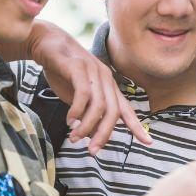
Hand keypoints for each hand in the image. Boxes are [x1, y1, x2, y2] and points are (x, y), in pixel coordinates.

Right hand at [26, 21, 150, 153]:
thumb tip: (93, 137)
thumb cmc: (63, 72)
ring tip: (75, 137)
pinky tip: (69, 120)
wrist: (47, 44)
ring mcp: (94, 71)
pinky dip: (77, 110)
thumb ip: (87, 115)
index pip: (126, 110)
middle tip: (92, 151)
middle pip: (113, 112)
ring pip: (99, 105)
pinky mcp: (78, 67)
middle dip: (104, 134)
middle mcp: (106, 79)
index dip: (137, 126)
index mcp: (109, 87)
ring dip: (87, 126)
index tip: (148, 142)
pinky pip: (83, 93)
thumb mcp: (77, 98)